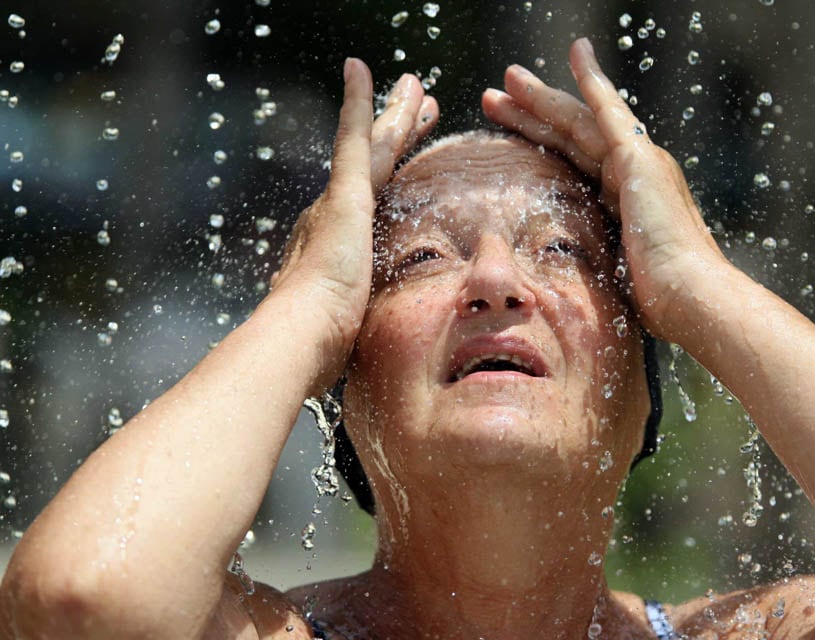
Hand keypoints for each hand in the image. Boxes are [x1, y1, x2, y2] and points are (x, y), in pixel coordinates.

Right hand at [272, 59, 437, 374]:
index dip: (389, 178)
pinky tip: (363, 70)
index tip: (399, 161)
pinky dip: (358, 102)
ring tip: (415, 87)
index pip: (373, 202)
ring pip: (372, 147)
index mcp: (338, 247)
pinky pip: (353, 137)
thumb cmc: (320, 348)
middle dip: (397, 137)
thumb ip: (352, 326)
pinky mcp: (344, 197)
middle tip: (418, 108)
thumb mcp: (347, 331)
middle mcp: (331, 218)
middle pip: (374, 167)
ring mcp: (337, 204)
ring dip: (394, 115)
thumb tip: (345, 349)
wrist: (298, 338)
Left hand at [482, 39, 726, 340]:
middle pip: (570, 135)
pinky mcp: (640, 159)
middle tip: (496, 96)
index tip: (510, 131)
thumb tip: (556, 287)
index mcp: (622, 201)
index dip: (540, 143)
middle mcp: (632, 174)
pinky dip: (593, 80)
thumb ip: (590, 264)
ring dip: (541, 98)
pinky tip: (577, 51)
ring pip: (578, 120)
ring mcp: (639, 162)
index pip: (572, 162)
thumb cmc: (654, 303)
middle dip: (531, 114)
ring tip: (505, 81)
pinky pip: (609, 110)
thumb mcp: (609, 278)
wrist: (690, 298)